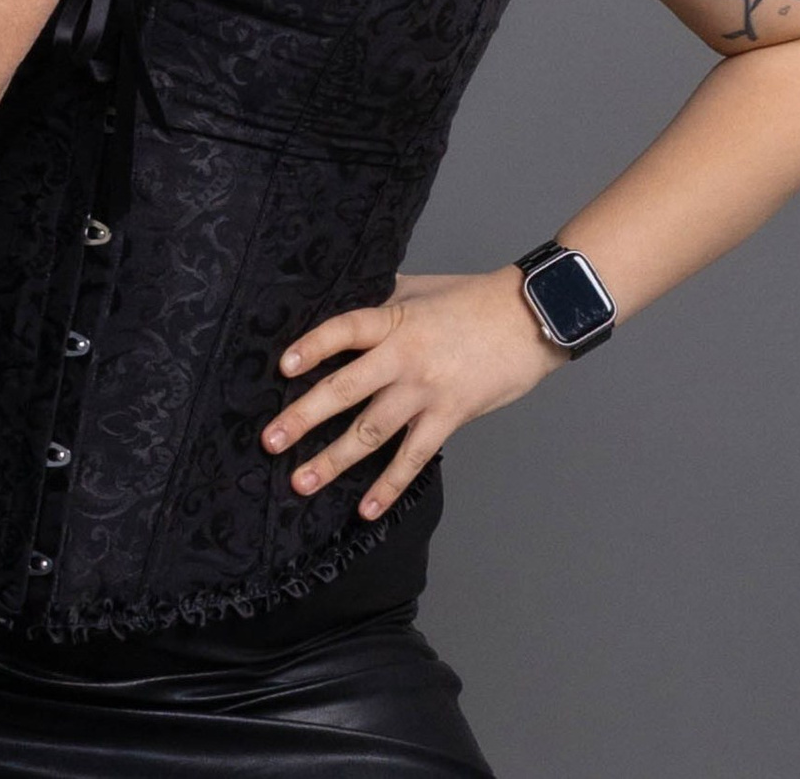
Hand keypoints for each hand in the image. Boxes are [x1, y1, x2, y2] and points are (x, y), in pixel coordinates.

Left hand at [262, 268, 564, 520]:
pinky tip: (365, 510)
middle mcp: (404, 357)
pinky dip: (388, 487)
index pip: (344, 330)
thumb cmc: (473, 299)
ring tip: (300, 483)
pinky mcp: (449, 417)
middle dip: (304, 417)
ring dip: (333, 460)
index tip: (282, 368)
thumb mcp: (421, 288)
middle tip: (270, 440)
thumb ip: (382, 298)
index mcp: (394, 319)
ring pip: (371, 431)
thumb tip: (345, 299)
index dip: (313, 347)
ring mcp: (426, 391)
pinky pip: (412, 459)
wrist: (529, 318)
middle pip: (346, 388)